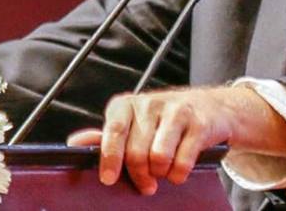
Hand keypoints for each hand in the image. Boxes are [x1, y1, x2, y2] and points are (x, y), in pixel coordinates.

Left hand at [67, 85, 285, 194]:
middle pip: (137, 151)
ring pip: (159, 156)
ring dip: (161, 173)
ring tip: (163, 170)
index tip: (108, 178)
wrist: (211, 107)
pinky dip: (179, 173)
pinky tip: (179, 168)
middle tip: (146, 183)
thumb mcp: (132, 124)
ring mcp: (177, 110)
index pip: (114, 130)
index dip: (110, 156)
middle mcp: (151, 103)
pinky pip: (183, 161)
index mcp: (128, 104)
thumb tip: (75, 143)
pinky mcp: (199, 123)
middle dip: (140, 174)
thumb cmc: (163, 121)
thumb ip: (105, 136)